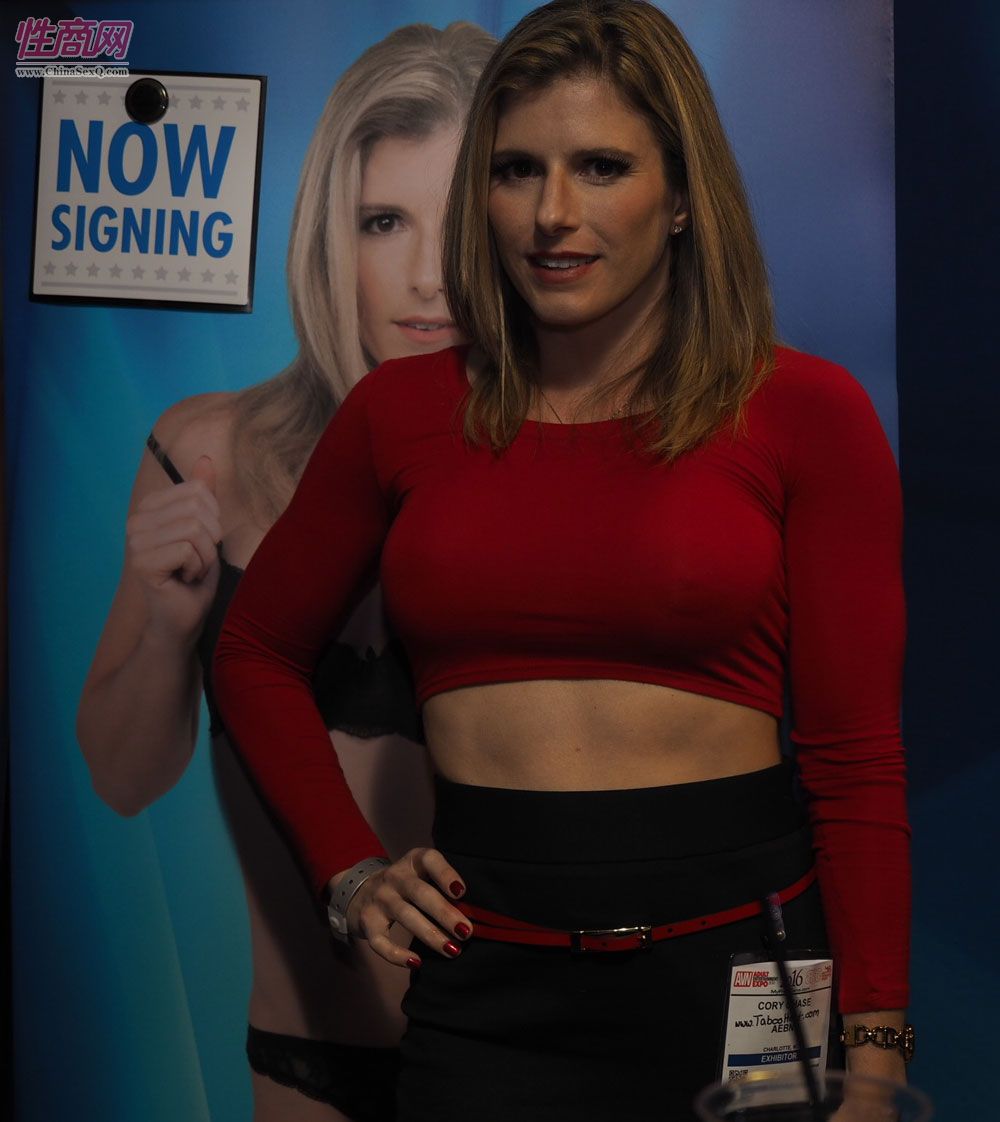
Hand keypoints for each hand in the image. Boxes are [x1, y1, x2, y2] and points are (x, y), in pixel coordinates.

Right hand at [126, 456, 221, 639]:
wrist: (184, 618)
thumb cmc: (196, 575)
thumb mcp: (206, 529)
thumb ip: (203, 494)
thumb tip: (205, 459)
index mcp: (150, 507)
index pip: (198, 491)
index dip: (214, 518)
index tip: (201, 543)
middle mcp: (136, 521)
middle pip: (197, 508)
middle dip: (211, 539)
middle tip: (198, 560)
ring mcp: (135, 542)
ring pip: (194, 529)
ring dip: (205, 556)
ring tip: (192, 570)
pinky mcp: (141, 563)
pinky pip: (187, 549)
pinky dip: (198, 568)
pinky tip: (185, 579)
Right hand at [343, 847, 471, 966]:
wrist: (358, 889)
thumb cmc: (404, 885)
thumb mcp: (419, 875)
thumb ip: (440, 887)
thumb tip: (475, 915)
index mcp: (413, 861)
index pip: (429, 859)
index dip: (445, 873)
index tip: (461, 892)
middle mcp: (394, 876)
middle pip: (420, 892)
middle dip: (444, 913)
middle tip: (466, 932)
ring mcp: (379, 898)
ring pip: (405, 916)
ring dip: (431, 934)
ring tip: (452, 950)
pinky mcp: (367, 921)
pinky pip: (381, 940)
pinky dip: (397, 954)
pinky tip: (416, 963)